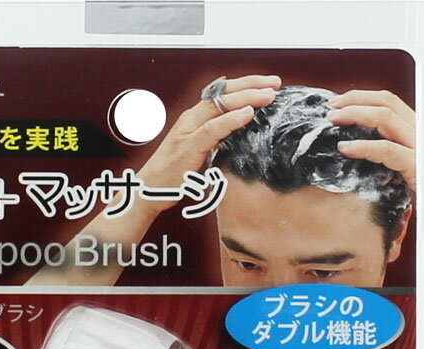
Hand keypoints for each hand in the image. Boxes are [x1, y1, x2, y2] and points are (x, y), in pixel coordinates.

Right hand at [139, 74, 280, 215]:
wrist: (148, 190)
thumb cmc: (173, 175)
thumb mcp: (201, 154)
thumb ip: (217, 144)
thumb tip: (240, 143)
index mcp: (195, 118)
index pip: (223, 93)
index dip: (246, 85)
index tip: (268, 84)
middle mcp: (191, 118)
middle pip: (224, 93)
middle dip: (251, 85)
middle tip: (275, 83)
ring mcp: (188, 131)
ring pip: (220, 106)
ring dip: (246, 98)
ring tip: (268, 95)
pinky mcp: (188, 147)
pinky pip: (212, 129)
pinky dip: (231, 120)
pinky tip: (248, 114)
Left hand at [327, 89, 415, 191]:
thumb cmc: (412, 188)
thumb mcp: (397, 164)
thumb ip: (382, 149)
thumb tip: (347, 142)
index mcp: (413, 128)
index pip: (387, 101)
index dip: (360, 97)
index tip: (336, 103)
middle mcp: (417, 131)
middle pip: (385, 102)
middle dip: (353, 101)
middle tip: (330, 110)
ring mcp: (418, 146)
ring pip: (384, 117)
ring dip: (354, 115)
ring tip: (332, 122)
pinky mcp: (415, 165)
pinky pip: (386, 150)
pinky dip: (362, 146)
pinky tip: (344, 148)